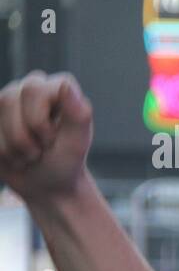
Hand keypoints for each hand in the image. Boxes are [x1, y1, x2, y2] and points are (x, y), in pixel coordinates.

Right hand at [0, 71, 93, 202]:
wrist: (46, 185)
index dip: (38, 120)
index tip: (51, 139)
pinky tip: (13, 155)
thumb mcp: (76, 143)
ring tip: (30, 154)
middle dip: (23, 135)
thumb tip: (66, 85)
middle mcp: (31, 87)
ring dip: (11, 146)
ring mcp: (9, 100)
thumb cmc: (65, 162)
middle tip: (41, 149)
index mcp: (57, 88)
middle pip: (8, 99)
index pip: (33, 89)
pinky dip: (0, 150)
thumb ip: (78, 114)